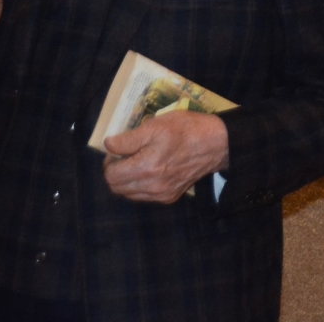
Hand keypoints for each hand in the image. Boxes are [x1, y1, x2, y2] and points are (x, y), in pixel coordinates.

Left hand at [102, 111, 229, 203]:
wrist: (214, 144)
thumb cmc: (184, 130)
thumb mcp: (154, 126)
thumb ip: (128, 139)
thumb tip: (108, 146)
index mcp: (146, 168)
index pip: (111, 176)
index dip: (109, 162)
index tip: (117, 150)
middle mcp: (152, 187)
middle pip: (117, 188)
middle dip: (115, 172)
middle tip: (124, 156)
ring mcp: (161, 195)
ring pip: (129, 195)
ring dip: (126, 180)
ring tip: (137, 163)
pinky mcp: (170, 198)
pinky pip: (144, 197)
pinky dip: (140, 186)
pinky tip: (149, 171)